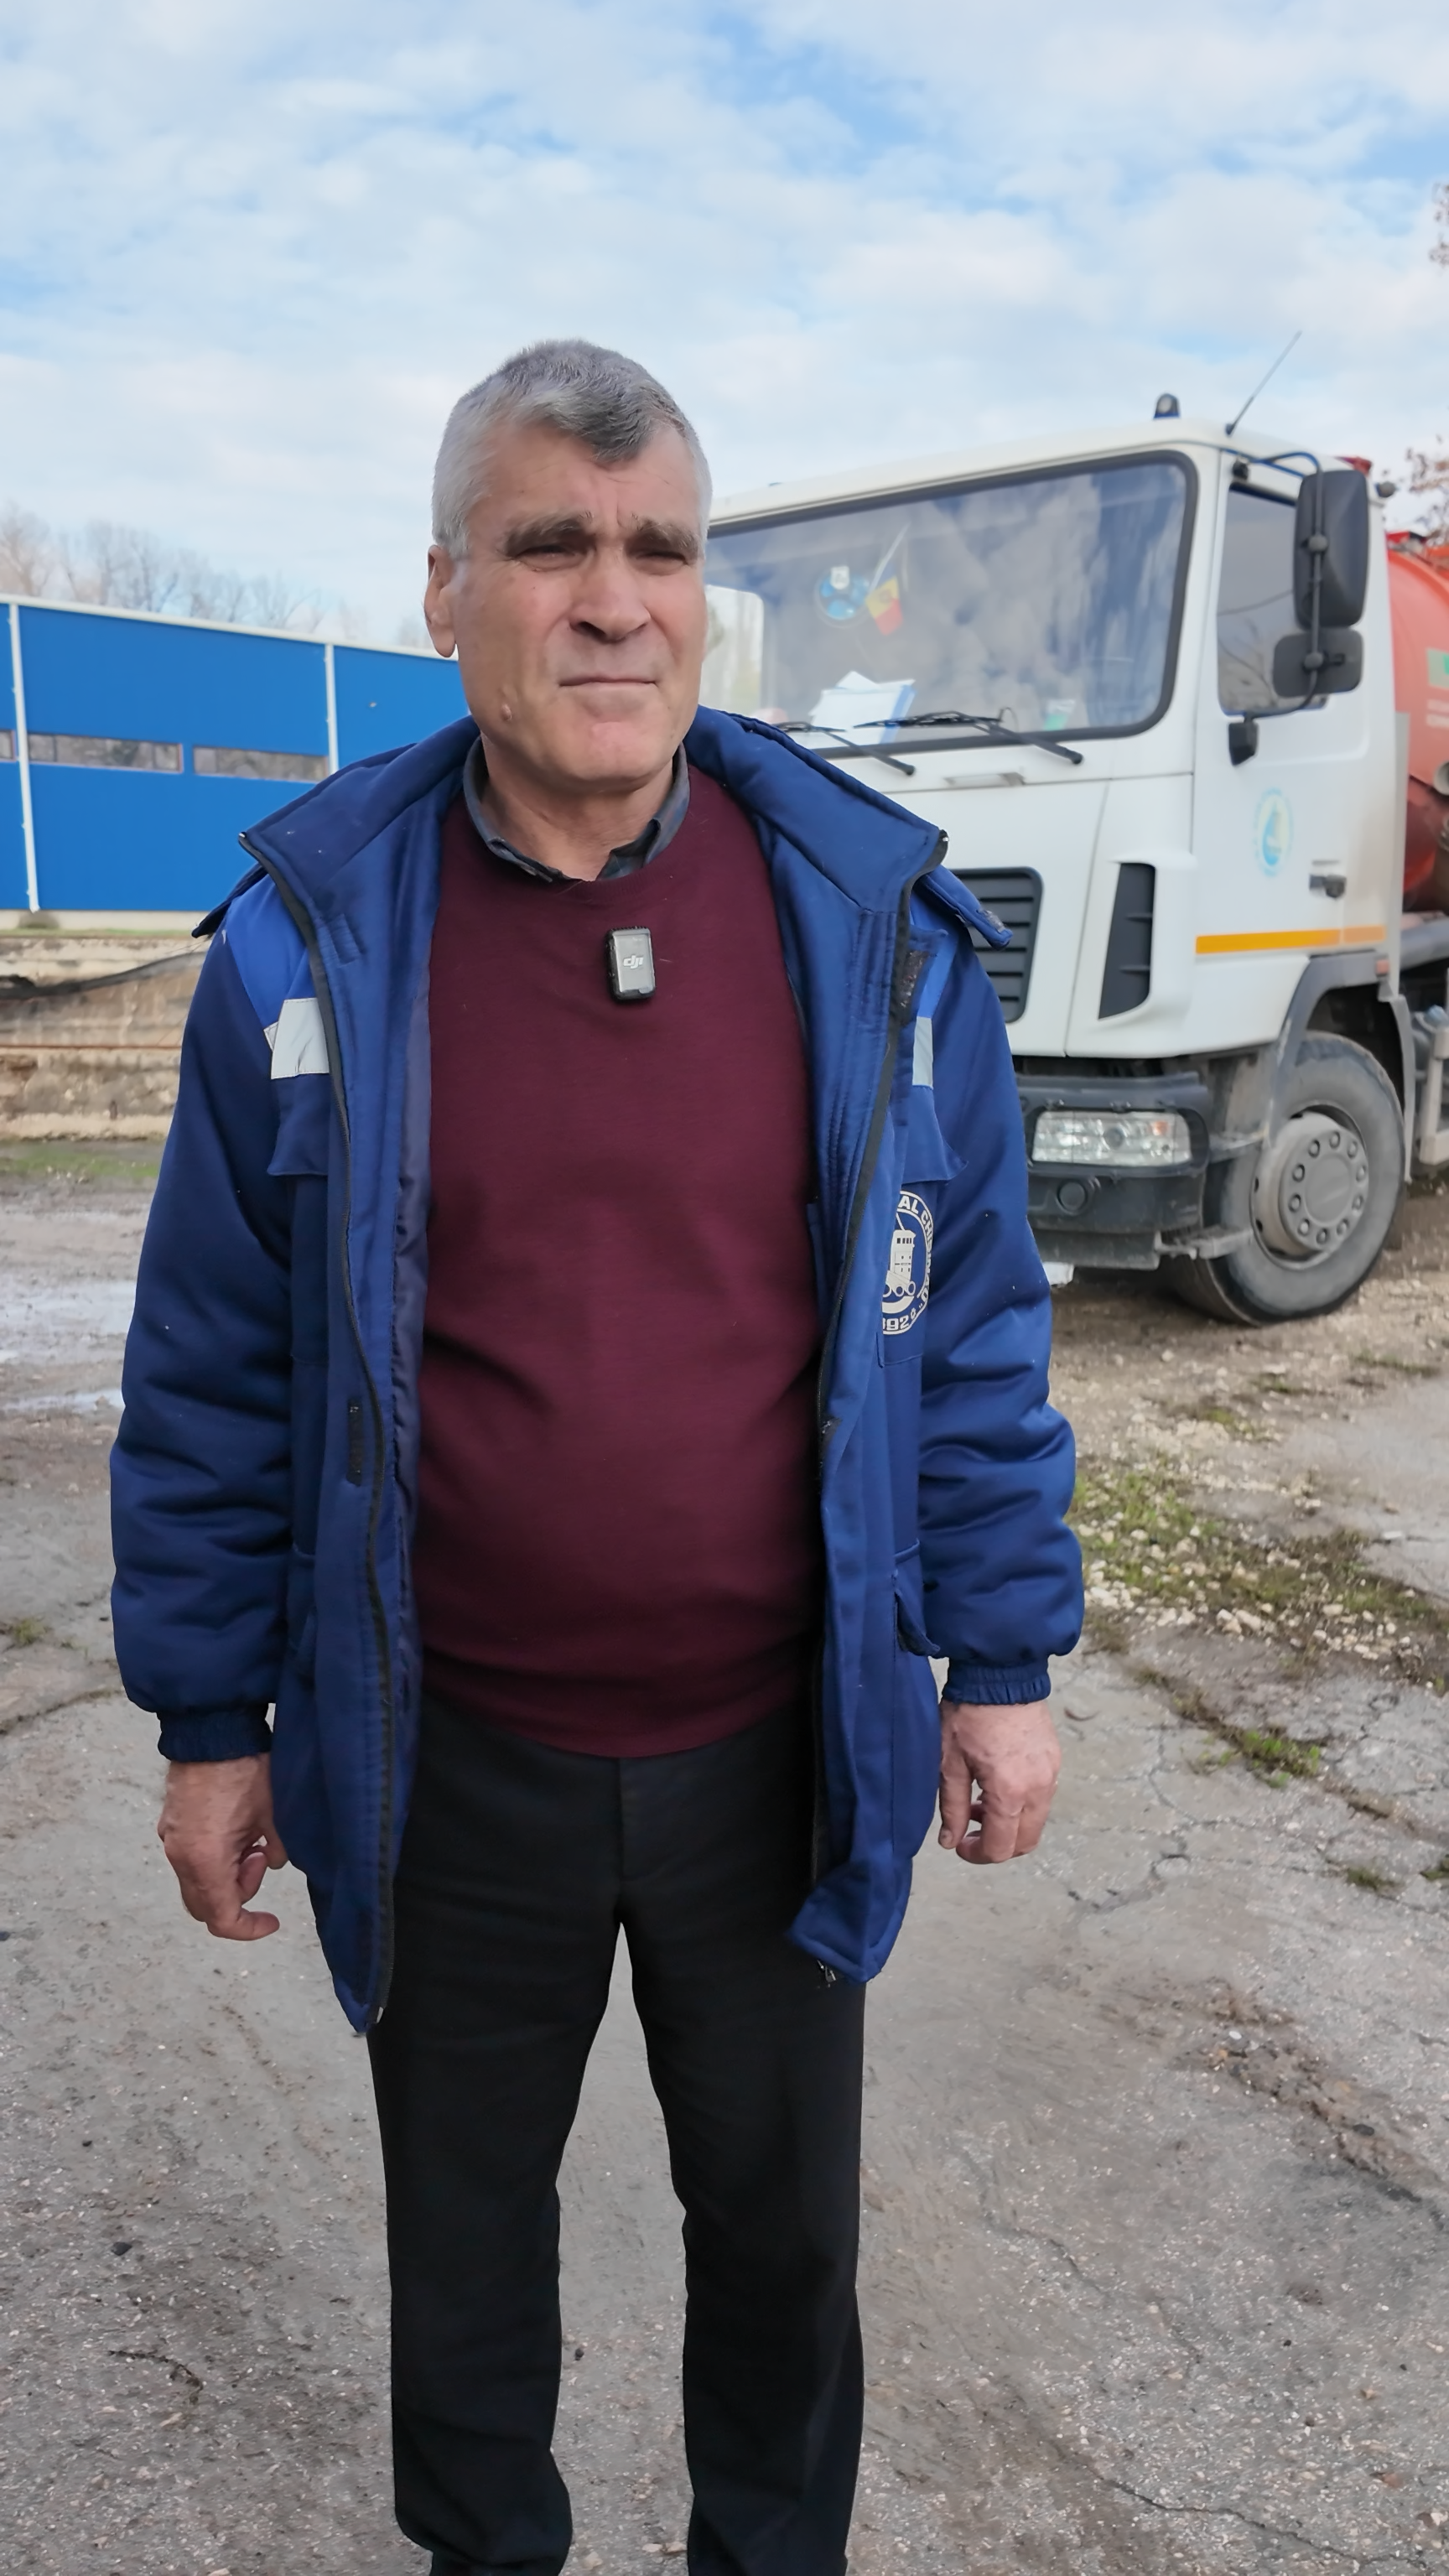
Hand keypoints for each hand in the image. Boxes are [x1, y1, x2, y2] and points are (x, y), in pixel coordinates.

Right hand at [156, 1755, 289, 1939]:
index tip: (272, 1920)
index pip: (221, 1918)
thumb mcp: (274, 1816)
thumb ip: (276, 1852)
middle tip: (259, 1860)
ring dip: (226, 1874)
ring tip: (251, 1839)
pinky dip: (213, 1858)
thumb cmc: (246, 1770)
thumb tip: (270, 1861)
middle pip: (205, 1904)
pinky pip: (190, 1856)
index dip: (248, 1928)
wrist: (212, 1729)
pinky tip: (235, 1829)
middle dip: (237, 1895)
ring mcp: (170, 1839)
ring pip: (197, 1880)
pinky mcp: (170, 1823)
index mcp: (205, 1861)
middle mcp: (180, 1856)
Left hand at [937, 1697, 1060, 1864]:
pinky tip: (996, 1785)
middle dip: (997, 1845)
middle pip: (1025, 1842)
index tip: (959, 1845)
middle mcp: (1038, 1788)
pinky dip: (1022, 1804)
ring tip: (979, 1802)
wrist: (999, 1673)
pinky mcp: (1054, 1761)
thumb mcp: (949, 1763)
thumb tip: (949, 1842)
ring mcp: (1051, 1774)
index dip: (978, 1855)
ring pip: (1036, 1821)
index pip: (1001, 1848)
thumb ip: (951, 1808)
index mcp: (1010, 1792)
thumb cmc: (969, 1715)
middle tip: (969, 1830)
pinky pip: (1042, 1798)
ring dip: (1009, 1824)